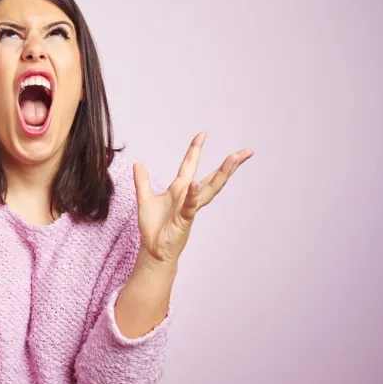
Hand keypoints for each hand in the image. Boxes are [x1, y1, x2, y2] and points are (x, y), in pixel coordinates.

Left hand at [133, 131, 252, 264]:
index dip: (195, 149)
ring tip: (233, 159)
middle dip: (229, 164)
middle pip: (213, 177)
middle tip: (245, 152)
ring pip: (209, 188)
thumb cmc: (153, 227)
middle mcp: (189, 196)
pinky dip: (193, 194)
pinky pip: (190, 205)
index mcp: (180, 189)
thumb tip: (137, 164)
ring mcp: (190, 207)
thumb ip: (142, 182)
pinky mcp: (185, 219)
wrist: (153, 250)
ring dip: (222, 174)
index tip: (203, 134)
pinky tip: (196, 182)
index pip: (190, 165)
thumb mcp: (145, 200)